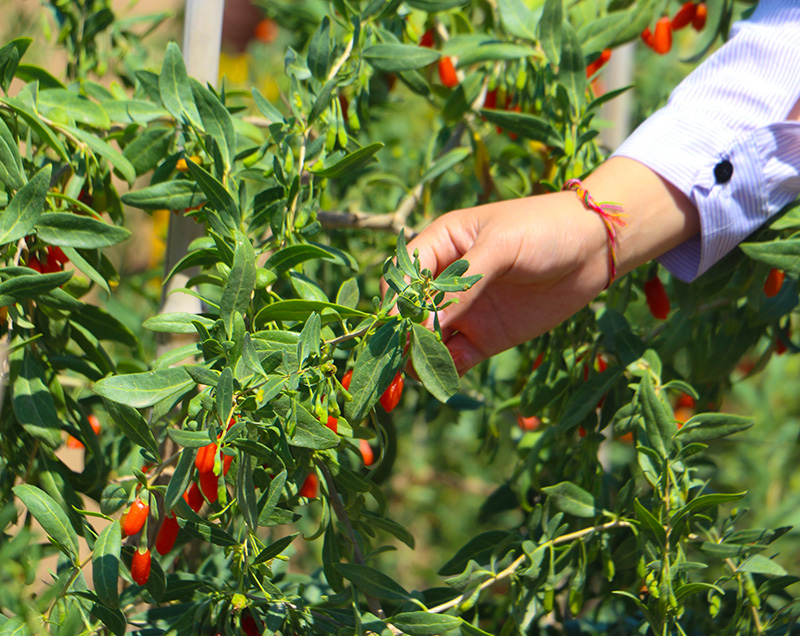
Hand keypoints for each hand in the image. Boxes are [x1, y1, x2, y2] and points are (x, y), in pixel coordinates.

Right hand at [406, 191, 608, 373]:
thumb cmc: (544, 229)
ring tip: (423, 369)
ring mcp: (463, 312)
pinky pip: (455, 358)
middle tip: (402, 358)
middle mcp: (444, 282)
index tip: (395, 326)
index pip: (402, 278)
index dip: (395, 302)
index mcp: (440, 247)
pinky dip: (446, 369)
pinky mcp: (484, 338)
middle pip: (409, 313)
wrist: (594, 248)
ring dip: (420, 356)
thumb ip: (462, 284)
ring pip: (427, 340)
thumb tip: (427, 322)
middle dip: (402, 336)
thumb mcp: (500, 247)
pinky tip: (446, 376)